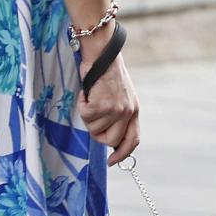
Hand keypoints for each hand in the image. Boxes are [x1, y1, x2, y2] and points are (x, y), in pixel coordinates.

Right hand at [76, 23, 139, 166]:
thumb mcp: (120, 97)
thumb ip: (119, 116)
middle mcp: (128, 113)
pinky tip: (86, 93)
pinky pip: (85, 116)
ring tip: (91, 98)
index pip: (132, 140)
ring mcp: (116, 110)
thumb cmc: (107, 73)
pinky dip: (81, 104)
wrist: (102, 53)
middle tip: (92, 118)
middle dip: (97, 133)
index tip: (112, 162)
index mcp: (134, 112)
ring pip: (94, 129)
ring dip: (87, 115)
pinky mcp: (102, 105)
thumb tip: (109, 137)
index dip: (122, 154)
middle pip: (110, 140)